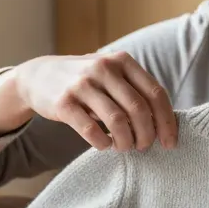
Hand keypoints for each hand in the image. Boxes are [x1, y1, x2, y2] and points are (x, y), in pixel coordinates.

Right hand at [7, 51, 177, 150]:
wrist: (38, 76)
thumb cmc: (86, 81)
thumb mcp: (112, 75)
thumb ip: (135, 91)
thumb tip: (165, 125)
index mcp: (122, 61)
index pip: (155, 93)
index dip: (166, 121)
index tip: (170, 142)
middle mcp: (104, 69)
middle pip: (139, 109)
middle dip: (147, 135)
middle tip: (144, 147)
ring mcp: (82, 84)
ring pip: (117, 121)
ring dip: (126, 141)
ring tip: (124, 147)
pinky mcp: (63, 102)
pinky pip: (91, 130)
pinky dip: (103, 143)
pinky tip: (104, 145)